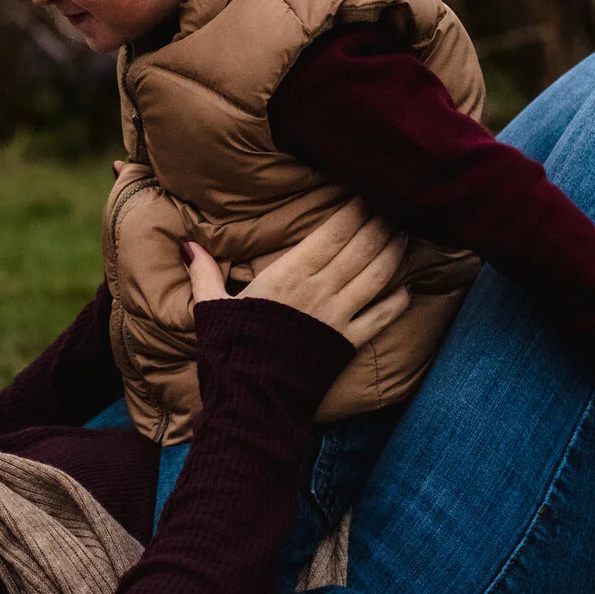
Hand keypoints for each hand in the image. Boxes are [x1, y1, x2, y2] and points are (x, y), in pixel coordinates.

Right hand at [183, 201, 411, 349]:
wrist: (252, 402)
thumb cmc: (229, 353)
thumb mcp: (212, 308)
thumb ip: (205, 273)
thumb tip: (187, 245)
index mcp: (289, 276)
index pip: (333, 233)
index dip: (354, 210)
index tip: (366, 191)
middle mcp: (320, 291)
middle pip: (361, 248)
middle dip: (380, 223)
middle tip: (394, 204)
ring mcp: (339, 317)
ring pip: (377, 276)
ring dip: (394, 253)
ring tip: (404, 234)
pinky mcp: (348, 344)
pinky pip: (382, 318)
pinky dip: (398, 302)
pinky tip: (407, 288)